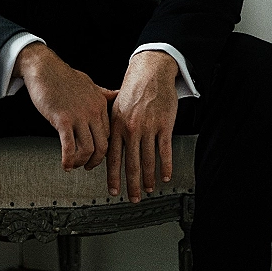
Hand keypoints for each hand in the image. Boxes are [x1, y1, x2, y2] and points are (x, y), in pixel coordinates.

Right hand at [14, 44, 118, 170]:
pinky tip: (65, 164)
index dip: (101, 149)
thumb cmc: (63, 76)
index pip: (108, 135)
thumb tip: (117, 94)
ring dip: (80, 163)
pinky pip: (69, 147)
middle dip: (95, 161)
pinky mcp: (63, 120)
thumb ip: (103, 93)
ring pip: (88, 150)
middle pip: (102, 146)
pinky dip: (68, 160)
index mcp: (100, 103)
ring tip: (73, 165)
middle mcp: (92, 111)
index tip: (93, 154)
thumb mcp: (89, 83)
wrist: (43, 66)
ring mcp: (78, 116)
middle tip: (86, 166)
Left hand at [106, 51, 177, 202]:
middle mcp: (131, 128)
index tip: (114, 190)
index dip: (113, 176)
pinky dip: (165, 166)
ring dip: (149, 178)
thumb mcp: (115, 106)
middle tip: (133, 198)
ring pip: (148, 159)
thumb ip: (111, 127)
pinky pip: (164, 150)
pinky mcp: (164, 125)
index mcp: (116, 124)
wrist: (150, 72)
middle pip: (131, 163)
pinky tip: (165, 175)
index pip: (113, 156)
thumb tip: (105, 148)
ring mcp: (148, 127)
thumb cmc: (133, 90)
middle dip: (132, 184)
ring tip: (149, 188)